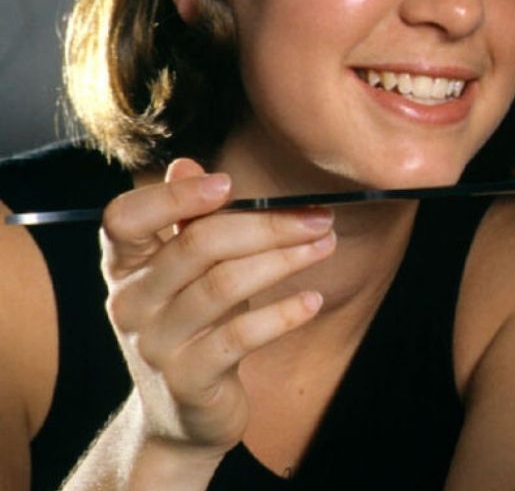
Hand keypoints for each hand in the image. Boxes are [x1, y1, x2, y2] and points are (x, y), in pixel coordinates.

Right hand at [99, 158, 335, 458]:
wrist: (182, 415)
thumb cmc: (193, 326)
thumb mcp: (184, 275)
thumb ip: (186, 223)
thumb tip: (188, 164)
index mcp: (124, 266)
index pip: (124, 218)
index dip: (173, 197)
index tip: (229, 183)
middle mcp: (130, 302)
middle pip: (197, 246)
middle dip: (266, 225)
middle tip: (319, 216)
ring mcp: (155, 343)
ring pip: (224, 286)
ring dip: (285, 260)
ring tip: (326, 245)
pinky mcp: (189, 378)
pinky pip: (241, 336)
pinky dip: (284, 314)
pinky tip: (313, 300)